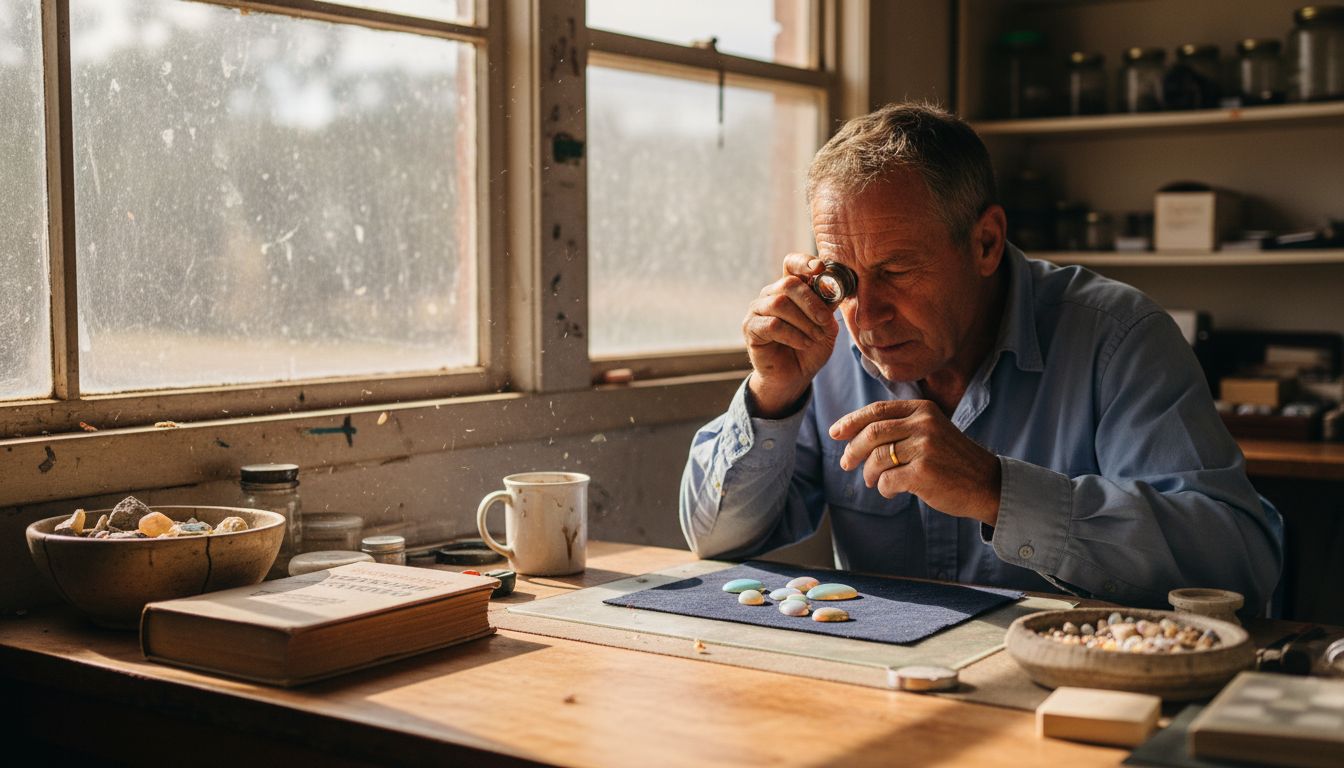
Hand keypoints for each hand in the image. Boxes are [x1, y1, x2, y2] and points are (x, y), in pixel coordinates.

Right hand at [743, 254, 839, 417]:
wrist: (795, 376)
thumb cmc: (810, 348)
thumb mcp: (826, 326)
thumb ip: (828, 307)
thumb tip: (834, 290)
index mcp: (789, 288)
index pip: (791, 264)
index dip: (803, 262)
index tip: (819, 268)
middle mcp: (770, 294)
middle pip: (788, 283)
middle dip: (811, 301)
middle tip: (824, 319)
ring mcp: (757, 310)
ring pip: (780, 304)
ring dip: (803, 322)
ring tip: (815, 337)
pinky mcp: (750, 329)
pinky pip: (772, 325)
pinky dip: (793, 335)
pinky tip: (803, 343)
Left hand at [829, 400, 1001, 525]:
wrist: (987, 484)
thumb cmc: (953, 460)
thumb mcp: (931, 430)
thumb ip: (901, 426)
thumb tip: (854, 433)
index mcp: (922, 410)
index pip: (876, 411)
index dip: (851, 421)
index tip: (835, 433)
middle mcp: (924, 425)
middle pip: (871, 433)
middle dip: (853, 450)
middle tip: (846, 463)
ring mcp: (924, 448)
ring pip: (876, 458)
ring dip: (868, 473)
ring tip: (873, 481)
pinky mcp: (924, 473)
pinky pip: (887, 480)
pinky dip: (883, 488)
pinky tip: (891, 491)